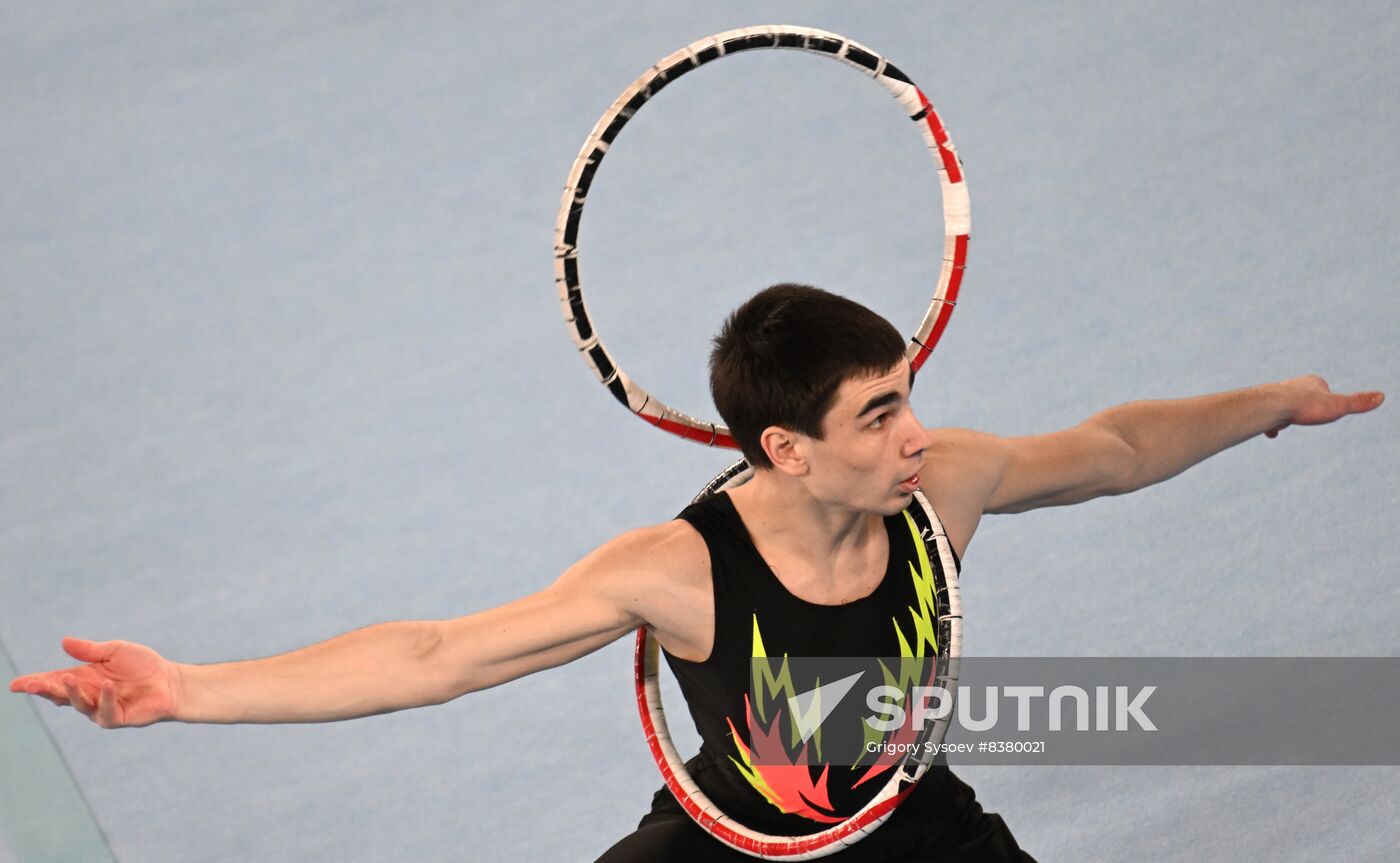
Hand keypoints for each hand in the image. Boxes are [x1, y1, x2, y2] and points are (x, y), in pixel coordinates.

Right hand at [8, 637, 180, 727]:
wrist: (169, 681)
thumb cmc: (143, 665)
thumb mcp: (115, 651)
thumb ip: (90, 650)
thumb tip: (64, 642)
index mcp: (84, 677)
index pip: (54, 680)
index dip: (35, 682)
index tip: (15, 685)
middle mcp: (88, 694)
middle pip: (60, 694)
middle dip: (44, 690)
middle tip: (28, 686)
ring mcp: (100, 708)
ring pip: (79, 704)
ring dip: (71, 692)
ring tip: (65, 678)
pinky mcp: (116, 718)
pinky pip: (106, 711)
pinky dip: (106, 698)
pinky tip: (107, 685)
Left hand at [1266, 375, 1384, 437]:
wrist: (1272, 406)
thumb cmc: (1306, 406)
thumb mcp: (1337, 406)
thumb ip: (1357, 403)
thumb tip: (1381, 397)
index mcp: (1312, 381)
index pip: (1324, 392)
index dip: (1326, 405)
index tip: (1322, 410)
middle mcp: (1294, 384)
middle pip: (1304, 400)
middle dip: (1305, 412)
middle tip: (1302, 417)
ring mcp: (1277, 393)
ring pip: (1286, 408)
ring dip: (1287, 418)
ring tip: (1285, 424)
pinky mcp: (1264, 404)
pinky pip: (1269, 416)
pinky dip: (1271, 426)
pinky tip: (1272, 433)